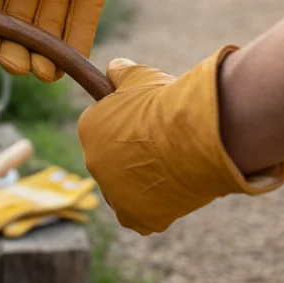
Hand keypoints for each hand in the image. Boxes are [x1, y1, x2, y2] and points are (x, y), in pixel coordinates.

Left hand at [77, 49, 283, 234]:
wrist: (195, 134)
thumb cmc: (168, 102)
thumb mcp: (140, 75)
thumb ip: (120, 71)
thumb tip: (113, 66)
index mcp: (88, 128)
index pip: (104, 132)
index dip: (130, 131)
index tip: (152, 129)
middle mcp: (92, 161)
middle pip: (114, 162)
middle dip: (135, 158)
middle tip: (166, 151)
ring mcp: (112, 192)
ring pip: (125, 190)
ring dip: (144, 184)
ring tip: (173, 170)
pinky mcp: (134, 216)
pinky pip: (139, 216)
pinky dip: (154, 210)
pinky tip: (171, 195)